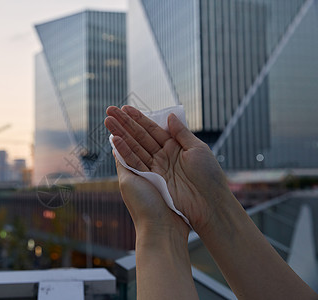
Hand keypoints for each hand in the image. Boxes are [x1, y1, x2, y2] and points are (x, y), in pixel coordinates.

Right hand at [105, 105, 231, 233]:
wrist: (209, 204)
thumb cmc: (208, 176)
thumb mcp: (198, 149)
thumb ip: (181, 133)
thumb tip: (169, 116)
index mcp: (175, 147)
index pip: (153, 129)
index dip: (139, 118)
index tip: (125, 108)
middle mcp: (163, 156)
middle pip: (140, 136)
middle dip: (125, 124)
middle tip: (110, 111)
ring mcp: (156, 168)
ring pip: (134, 147)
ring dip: (120, 134)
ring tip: (108, 122)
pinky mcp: (151, 179)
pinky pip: (135, 163)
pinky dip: (124, 152)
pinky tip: (115, 140)